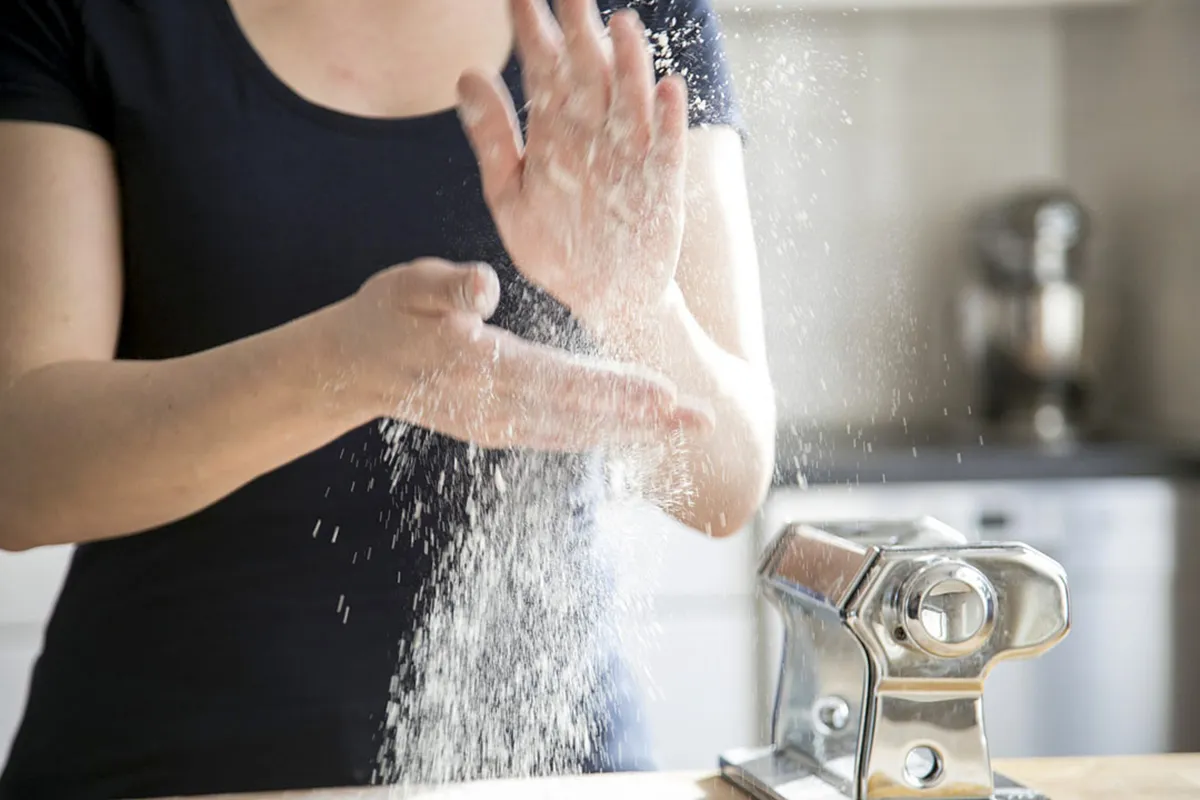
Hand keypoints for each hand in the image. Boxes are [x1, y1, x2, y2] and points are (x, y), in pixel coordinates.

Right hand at [330, 258, 711, 450]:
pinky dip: (601, 436)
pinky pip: (559, 437)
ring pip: (577, 433)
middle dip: (645, 420)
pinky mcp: (498, 431)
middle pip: (582, 417)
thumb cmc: (386, 315)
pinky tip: (634, 434)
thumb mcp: (408, 285)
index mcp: (482, 367)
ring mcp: (498, 426)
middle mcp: (496, 408)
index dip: (615, 388)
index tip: (665, 393)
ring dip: (633, 433)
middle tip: (701, 422)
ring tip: (684, 431)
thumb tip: (484, 286)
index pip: (561, 380)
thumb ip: (447, 285)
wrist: (350, 368)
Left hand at [456, 0, 687, 331]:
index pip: (542, 70)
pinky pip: (667, 149)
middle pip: (588, 72)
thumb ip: (491, 138)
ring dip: (628, 65)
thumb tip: (464, 74)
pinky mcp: (661, 186)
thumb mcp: (509, 196)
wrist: (604, 298)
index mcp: (554, 133)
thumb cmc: (556, 247)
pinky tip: (667, 89)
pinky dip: (668, 121)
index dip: (531, 33)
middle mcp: (593, 135)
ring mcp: (631, 156)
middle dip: (579, 29)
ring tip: (620, 24)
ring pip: (630, 101)